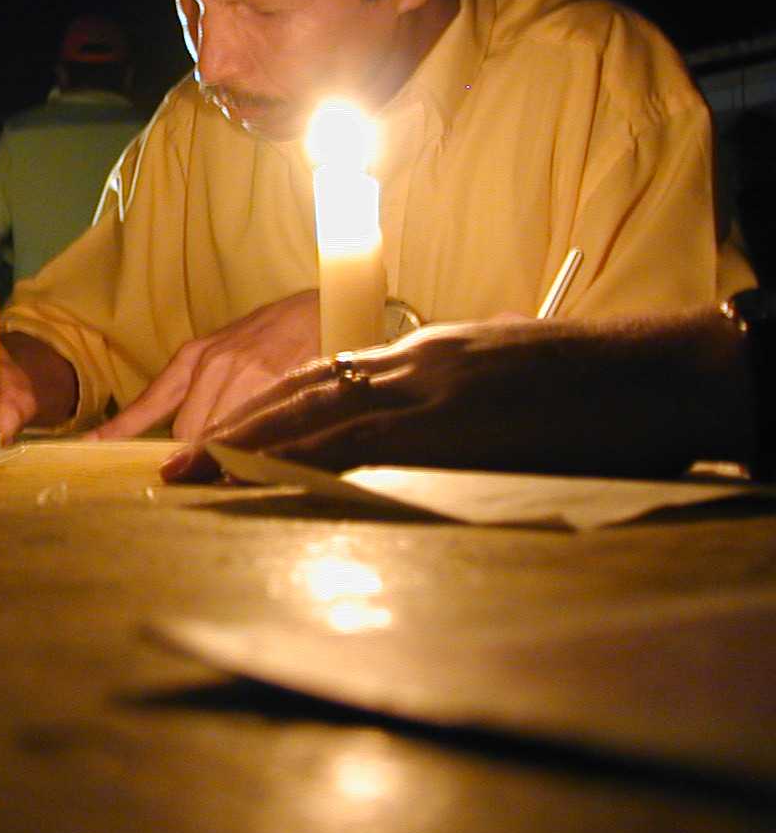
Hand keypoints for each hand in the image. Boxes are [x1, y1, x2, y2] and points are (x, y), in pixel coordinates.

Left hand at [90, 289, 320, 440]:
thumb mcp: (222, 353)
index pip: (151, 401)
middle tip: (206, 460)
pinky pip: (250, 432)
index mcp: (193, 357)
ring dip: (224, 452)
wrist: (319, 309)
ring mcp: (243, 376)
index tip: (90, 443)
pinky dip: (251, 448)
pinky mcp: (275, 386)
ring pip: (216, 436)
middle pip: (184, 432)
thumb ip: (199, 389)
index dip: (120, 427)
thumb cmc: (268, 337)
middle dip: (193, 451)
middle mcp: (212, 365)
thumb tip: (184, 440)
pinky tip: (261, 449)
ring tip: (239, 455)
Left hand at [160, 310, 750, 481]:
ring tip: (193, 475)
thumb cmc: (595, 384)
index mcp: (429, 353)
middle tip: (178, 462)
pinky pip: (351, 444)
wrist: (652, 371)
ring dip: (247, 444)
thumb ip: (461, 395)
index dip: (272, 407)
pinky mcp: (447, 424)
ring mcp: (426, 389)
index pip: (331, 376)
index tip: (227, 434)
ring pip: (313, 413)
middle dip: (237, 425)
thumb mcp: (511, 375)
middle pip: (302, 389)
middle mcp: (414, 363)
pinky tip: (259, 479)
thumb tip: (435, 426)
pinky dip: (297, 459)